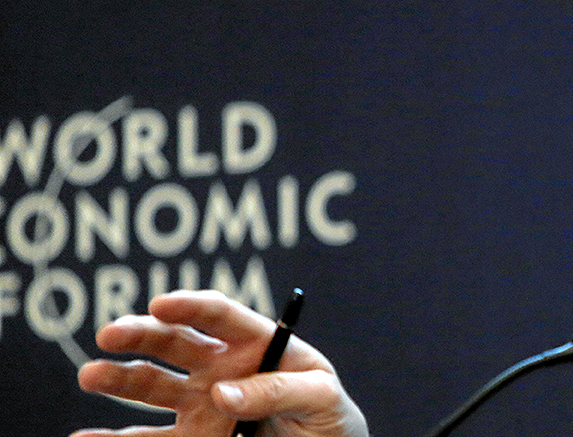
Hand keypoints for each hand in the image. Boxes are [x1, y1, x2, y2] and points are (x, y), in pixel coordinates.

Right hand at [72, 290, 367, 436]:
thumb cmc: (330, 419)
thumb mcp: (323, 398)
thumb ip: (280, 390)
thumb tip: (223, 394)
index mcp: (257, 344)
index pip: (221, 315)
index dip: (192, 305)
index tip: (162, 304)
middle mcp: (220, 369)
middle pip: (174, 342)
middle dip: (140, 333)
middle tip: (110, 334)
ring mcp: (200, 405)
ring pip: (151, 385)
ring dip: (118, 377)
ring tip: (91, 375)